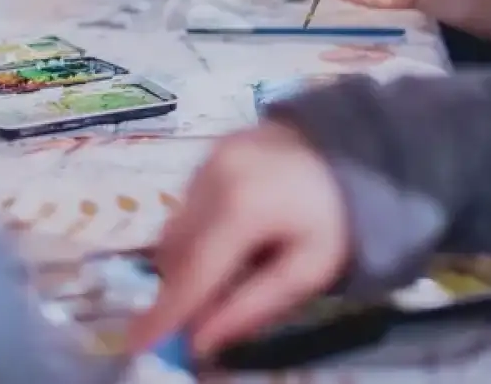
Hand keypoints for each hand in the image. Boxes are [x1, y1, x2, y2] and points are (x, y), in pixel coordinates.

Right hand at [128, 122, 349, 358]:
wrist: (352, 146)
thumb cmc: (336, 214)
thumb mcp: (308, 269)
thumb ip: (251, 307)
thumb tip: (200, 342)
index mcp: (242, 208)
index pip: (192, 273)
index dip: (164, 313)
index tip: (137, 344)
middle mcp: (214, 177)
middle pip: (175, 252)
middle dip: (182, 286)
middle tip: (204, 312)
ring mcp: (210, 157)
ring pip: (176, 226)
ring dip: (189, 256)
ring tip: (233, 265)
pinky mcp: (212, 148)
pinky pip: (188, 201)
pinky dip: (199, 226)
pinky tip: (235, 231)